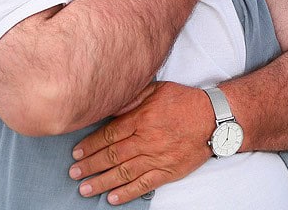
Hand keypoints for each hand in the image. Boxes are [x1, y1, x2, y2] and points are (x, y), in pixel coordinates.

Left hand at [69, 81, 213, 204]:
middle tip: (74, 173)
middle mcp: (146, 140)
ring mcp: (157, 157)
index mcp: (142, 118)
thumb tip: (111, 106)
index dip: (91, 145)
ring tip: (85, 189)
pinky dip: (127, 193)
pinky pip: (144, 184)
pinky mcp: (168, 171)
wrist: (214, 119)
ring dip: (102, 182)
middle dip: (90, 165)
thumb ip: (134, 98)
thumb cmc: (184, 102)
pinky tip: (113, 198)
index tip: (77, 152)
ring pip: (124, 172)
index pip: (109, 135)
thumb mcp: (158, 89)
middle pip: (112, 155)